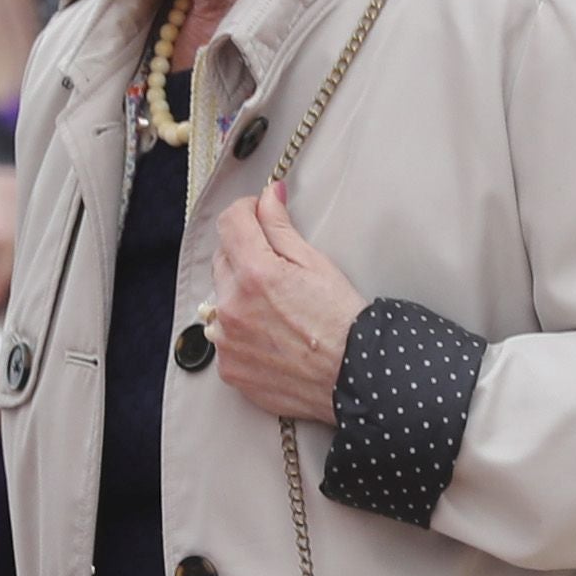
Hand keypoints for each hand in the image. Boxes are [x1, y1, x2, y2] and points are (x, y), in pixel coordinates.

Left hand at [203, 187, 366, 421]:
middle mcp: (233, 307)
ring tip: (278, 311)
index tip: (257, 214)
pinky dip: (241, 332)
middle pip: (222, 260)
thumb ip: (280, 226)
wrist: (354, 379)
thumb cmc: (342, 322)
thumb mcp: (316, 263)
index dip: (246, 211)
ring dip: (240, 297)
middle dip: (244, 256)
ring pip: (222, 301)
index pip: (230, 222)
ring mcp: (227, 341)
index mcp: (255, 273)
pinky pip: (225, 338)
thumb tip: (267, 196)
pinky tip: (272, 337)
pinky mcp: (229, 369)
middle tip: (278, 270)